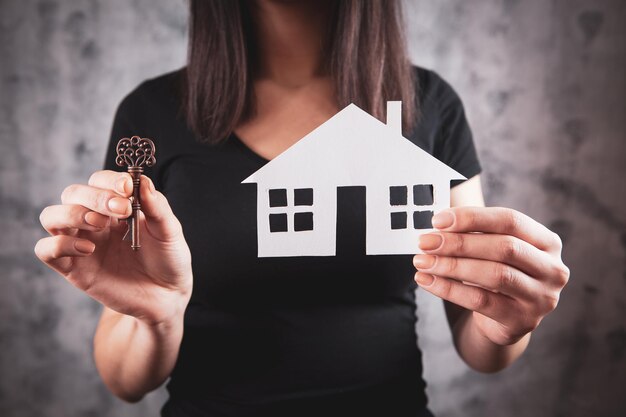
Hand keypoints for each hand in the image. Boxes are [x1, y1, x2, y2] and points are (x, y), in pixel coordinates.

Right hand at [35, 170, 192, 325]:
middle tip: (122, 209)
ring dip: (72, 214)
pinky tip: (88, 249)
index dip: (109, 180)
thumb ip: (157, 207)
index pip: (99, 181)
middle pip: (72, 193)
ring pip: (51, 216)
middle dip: (94, 196)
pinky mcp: (73, 268)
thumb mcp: (170, 231)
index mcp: (116, 207)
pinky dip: (59, 244)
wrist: (167, 296)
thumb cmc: (168, 260)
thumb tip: (144, 181)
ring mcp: (81, 243)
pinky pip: (46, 250)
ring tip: (100, 225)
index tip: (128, 188)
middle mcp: (94, 221)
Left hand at [413, 207, 569, 345]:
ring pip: (494, 275)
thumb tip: (437, 224)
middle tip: (425, 241)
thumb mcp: (492, 250)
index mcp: (547, 242)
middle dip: (459, 243)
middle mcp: (552, 269)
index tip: (438, 219)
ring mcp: (541, 297)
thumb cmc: (495, 272)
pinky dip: (448, 289)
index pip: (510, 220)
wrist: (502, 320)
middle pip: (503, 247)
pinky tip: (426, 281)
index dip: (473, 217)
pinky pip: (480, 301)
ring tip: (422, 261)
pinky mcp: (522, 321)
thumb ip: (474, 233)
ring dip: (451, 266)